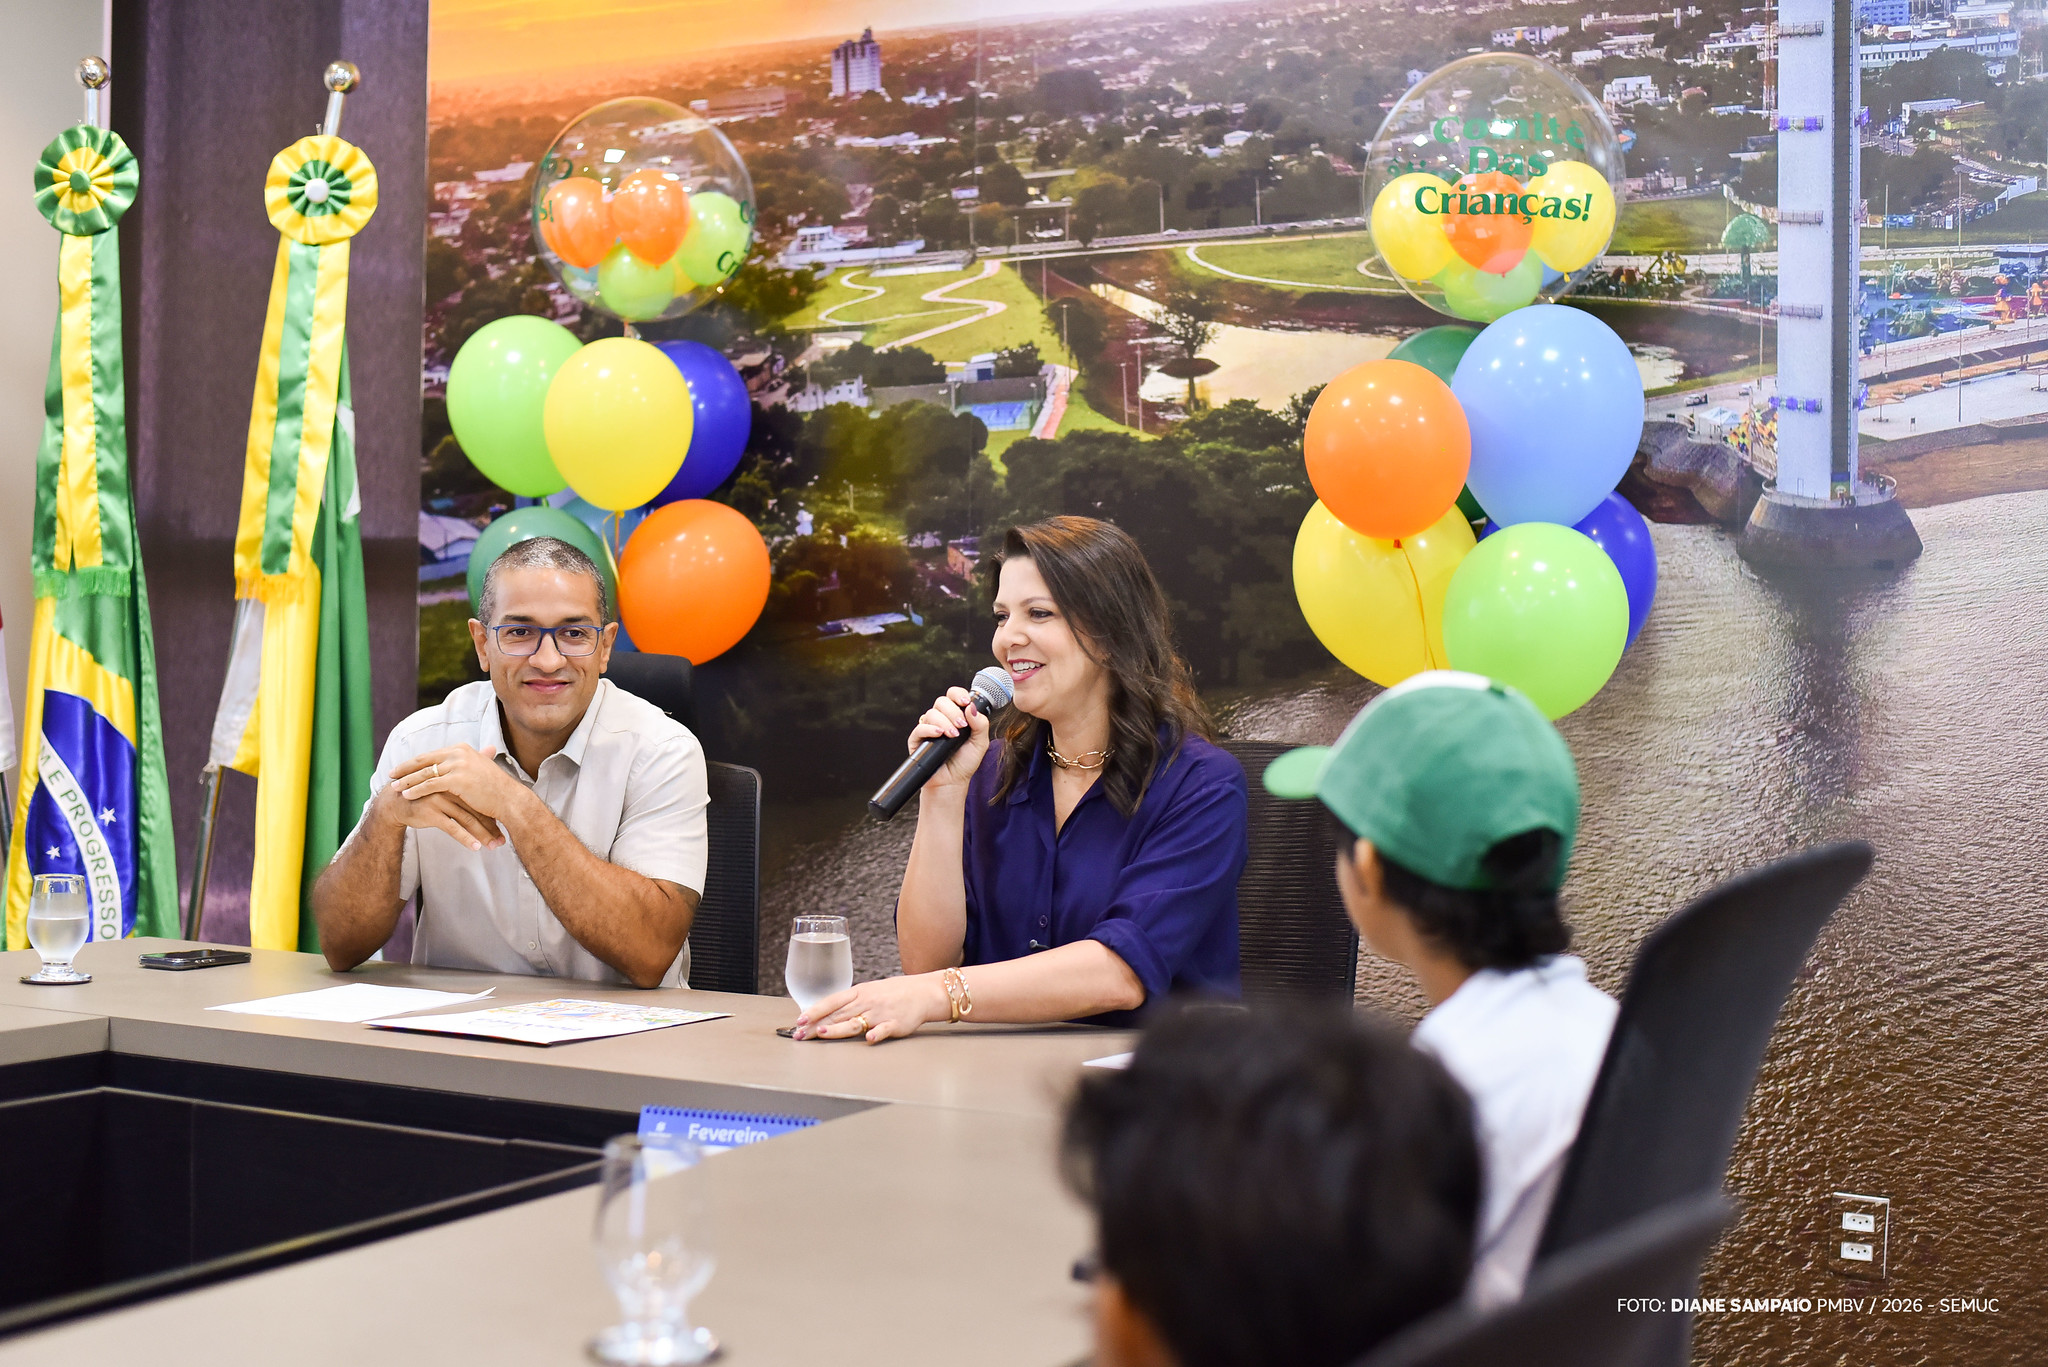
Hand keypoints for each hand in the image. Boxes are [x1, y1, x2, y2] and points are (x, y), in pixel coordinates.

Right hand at [372, 782, 502, 853]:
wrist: (396, 802)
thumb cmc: (425, 793)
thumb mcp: (447, 783)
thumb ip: (471, 775)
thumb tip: (492, 748)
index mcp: (457, 780)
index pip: (480, 799)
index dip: (494, 815)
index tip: (505, 830)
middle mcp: (451, 789)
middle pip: (476, 810)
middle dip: (491, 828)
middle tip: (502, 842)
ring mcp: (440, 800)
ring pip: (467, 819)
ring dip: (481, 835)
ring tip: (493, 847)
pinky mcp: (431, 812)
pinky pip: (452, 827)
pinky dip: (465, 838)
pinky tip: (475, 847)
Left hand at [391, 744, 528, 823]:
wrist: (508, 799)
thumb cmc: (494, 789)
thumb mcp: (477, 769)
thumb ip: (463, 764)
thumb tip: (451, 766)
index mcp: (461, 749)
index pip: (431, 754)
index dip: (414, 762)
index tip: (401, 768)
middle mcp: (458, 753)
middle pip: (424, 760)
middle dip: (405, 768)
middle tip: (391, 774)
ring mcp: (458, 765)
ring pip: (425, 772)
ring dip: (407, 780)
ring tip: (394, 787)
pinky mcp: (457, 779)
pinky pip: (430, 784)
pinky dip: (416, 789)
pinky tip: (406, 795)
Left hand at [792, 973, 951, 1043]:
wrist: (924, 992)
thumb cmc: (895, 993)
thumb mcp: (870, 992)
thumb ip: (850, 1003)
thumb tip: (826, 1014)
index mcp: (859, 993)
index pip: (832, 1001)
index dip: (814, 1010)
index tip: (799, 1020)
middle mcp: (867, 1002)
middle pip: (837, 1015)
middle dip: (816, 1025)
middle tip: (800, 1035)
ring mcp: (880, 1014)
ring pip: (854, 1022)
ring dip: (837, 1028)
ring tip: (821, 1033)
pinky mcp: (894, 1024)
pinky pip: (883, 1029)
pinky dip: (876, 1034)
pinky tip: (868, 1039)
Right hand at [908, 686, 990, 795]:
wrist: (953, 782)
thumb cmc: (965, 762)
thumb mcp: (980, 742)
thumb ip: (980, 724)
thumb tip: (972, 707)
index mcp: (955, 715)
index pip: (953, 695)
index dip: (958, 695)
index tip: (966, 703)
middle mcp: (941, 718)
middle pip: (942, 701)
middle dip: (953, 712)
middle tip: (961, 726)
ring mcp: (928, 728)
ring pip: (932, 713)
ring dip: (944, 722)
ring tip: (953, 736)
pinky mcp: (918, 739)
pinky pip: (920, 727)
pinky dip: (930, 729)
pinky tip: (939, 735)